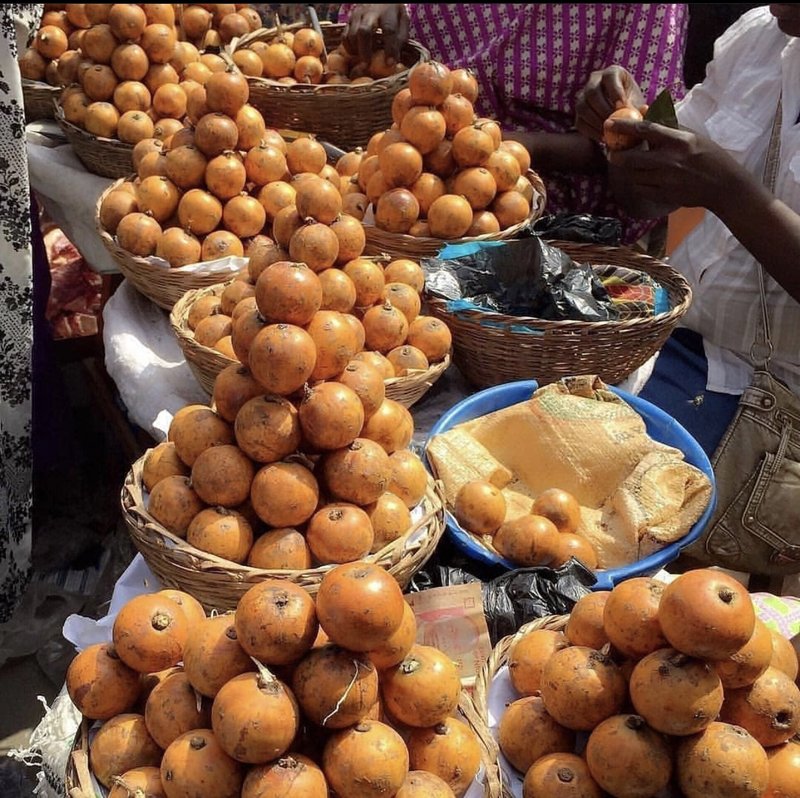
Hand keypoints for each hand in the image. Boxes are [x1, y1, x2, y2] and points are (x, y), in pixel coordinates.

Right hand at [343, 4, 409, 64]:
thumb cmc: (391, 12)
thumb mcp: (402, 20)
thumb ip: (401, 37)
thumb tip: (395, 59)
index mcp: (387, 12)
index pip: (389, 30)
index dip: (390, 48)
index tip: (390, 63)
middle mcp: (370, 12)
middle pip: (364, 31)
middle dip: (365, 50)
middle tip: (367, 65)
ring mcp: (357, 15)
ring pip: (352, 34)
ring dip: (357, 50)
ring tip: (362, 61)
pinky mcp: (349, 20)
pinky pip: (345, 35)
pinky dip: (348, 47)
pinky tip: (356, 54)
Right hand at [575, 66, 645, 141]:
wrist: (621, 117)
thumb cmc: (633, 107)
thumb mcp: (638, 104)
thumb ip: (640, 108)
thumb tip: (644, 109)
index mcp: (612, 73)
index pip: (609, 77)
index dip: (615, 91)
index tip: (622, 107)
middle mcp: (594, 81)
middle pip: (592, 92)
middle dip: (603, 110)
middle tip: (614, 123)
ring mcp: (583, 97)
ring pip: (583, 108)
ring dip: (595, 122)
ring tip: (609, 132)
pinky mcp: (578, 114)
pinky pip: (580, 122)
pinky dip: (591, 131)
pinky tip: (603, 138)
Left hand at [605, 119, 747, 213]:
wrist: (722, 186)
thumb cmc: (708, 155)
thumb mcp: (692, 134)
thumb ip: (667, 122)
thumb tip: (644, 108)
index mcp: (679, 141)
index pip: (646, 130)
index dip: (624, 126)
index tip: (609, 123)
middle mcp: (670, 160)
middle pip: (631, 158)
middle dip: (616, 155)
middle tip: (612, 152)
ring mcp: (665, 180)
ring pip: (633, 175)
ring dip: (627, 170)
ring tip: (629, 165)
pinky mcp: (664, 195)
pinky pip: (640, 189)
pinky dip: (636, 183)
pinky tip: (640, 179)